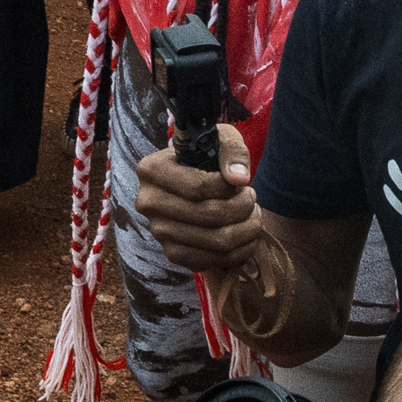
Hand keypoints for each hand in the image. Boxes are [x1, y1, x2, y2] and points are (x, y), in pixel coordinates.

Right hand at [133, 120, 265, 278]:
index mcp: (151, 170)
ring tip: (254, 215)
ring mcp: (158, 232)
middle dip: (243, 208)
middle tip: (252, 198)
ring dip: (247, 230)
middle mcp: (147, 203)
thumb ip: (232, 151)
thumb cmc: (205, 156)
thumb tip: (239, 178)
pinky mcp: (172, 254)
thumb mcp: (219, 140)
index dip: (229, 188)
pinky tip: (247, 235)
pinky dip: (239, 252)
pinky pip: (213, 261)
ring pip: (217, 241)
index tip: (243, 183)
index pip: (197, 188)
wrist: (190, 180)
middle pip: (209, 216)